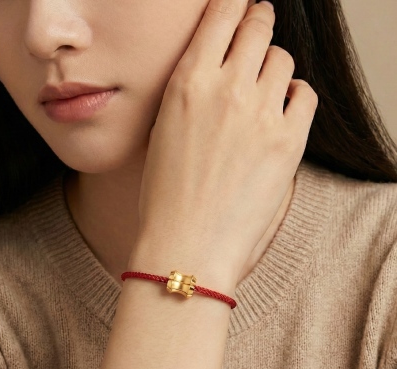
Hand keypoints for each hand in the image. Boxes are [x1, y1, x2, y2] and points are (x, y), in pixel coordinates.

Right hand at [131, 0, 317, 287]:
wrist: (186, 246)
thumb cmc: (165, 198)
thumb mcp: (163, 134)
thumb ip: (191, 97)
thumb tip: (215, 77)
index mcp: (187, 82)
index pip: (221, 14)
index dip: (234, 6)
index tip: (239, 8)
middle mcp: (227, 88)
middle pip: (258, 26)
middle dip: (258, 23)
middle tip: (258, 30)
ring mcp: (262, 113)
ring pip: (282, 60)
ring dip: (274, 68)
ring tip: (265, 88)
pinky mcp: (289, 142)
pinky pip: (305, 95)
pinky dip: (295, 96)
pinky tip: (282, 111)